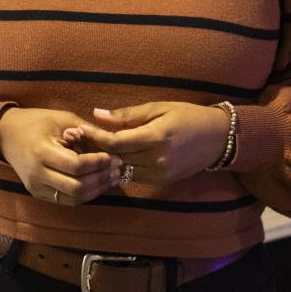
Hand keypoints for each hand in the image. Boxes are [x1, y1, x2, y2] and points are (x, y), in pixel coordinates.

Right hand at [0, 108, 120, 205]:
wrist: (5, 134)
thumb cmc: (36, 121)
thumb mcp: (62, 118)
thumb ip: (88, 131)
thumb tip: (114, 143)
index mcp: (42, 152)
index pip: (76, 165)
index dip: (98, 164)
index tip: (115, 157)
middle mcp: (37, 174)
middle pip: (76, 187)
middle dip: (101, 180)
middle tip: (117, 170)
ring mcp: (36, 187)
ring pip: (73, 198)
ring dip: (96, 191)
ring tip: (112, 179)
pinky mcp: (38, 193)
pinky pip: (65, 200)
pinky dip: (84, 195)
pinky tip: (97, 184)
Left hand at [64, 102, 229, 186]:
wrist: (218, 138)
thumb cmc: (188, 116)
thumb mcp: (158, 108)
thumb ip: (127, 115)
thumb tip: (97, 114)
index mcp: (156, 137)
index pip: (115, 142)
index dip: (93, 137)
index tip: (77, 129)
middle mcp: (157, 160)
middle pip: (115, 158)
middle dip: (92, 150)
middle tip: (72, 141)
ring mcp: (160, 175)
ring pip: (121, 171)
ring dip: (102, 162)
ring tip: (83, 150)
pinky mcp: (161, 183)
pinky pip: (132, 177)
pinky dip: (117, 169)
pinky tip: (104, 160)